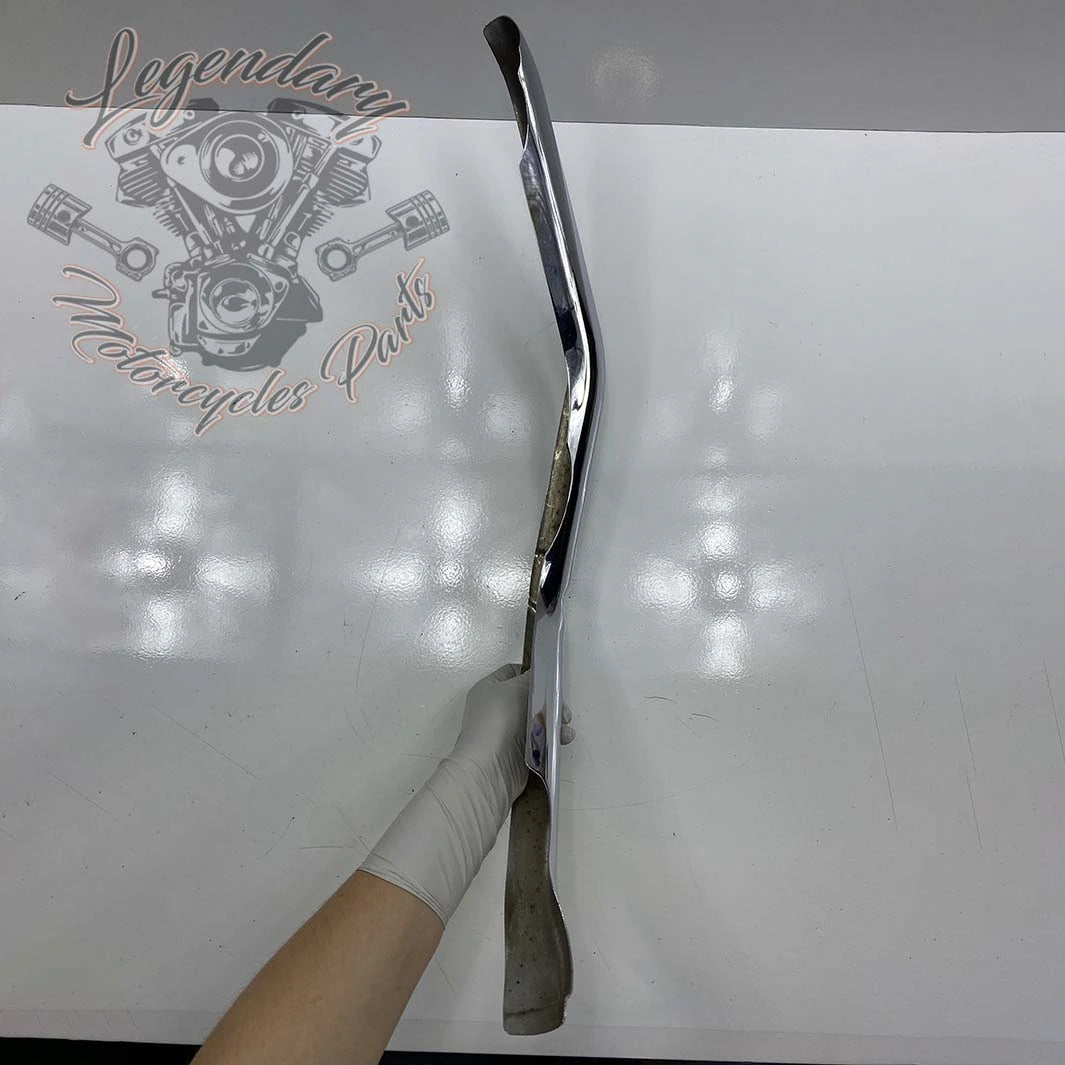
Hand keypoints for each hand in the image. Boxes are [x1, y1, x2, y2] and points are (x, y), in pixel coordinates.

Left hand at [360, 664, 573, 924]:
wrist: (475, 787)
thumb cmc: (491, 734)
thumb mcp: (513, 696)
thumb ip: (529, 684)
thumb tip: (539, 676)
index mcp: (488, 692)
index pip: (513, 675)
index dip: (534, 678)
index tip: (555, 686)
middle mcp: (491, 714)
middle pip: (528, 703)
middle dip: (549, 708)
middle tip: (566, 718)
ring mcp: (500, 743)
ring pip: (534, 728)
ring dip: (551, 730)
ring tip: (565, 738)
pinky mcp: (509, 769)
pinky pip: (534, 751)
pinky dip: (547, 750)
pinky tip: (558, 753)